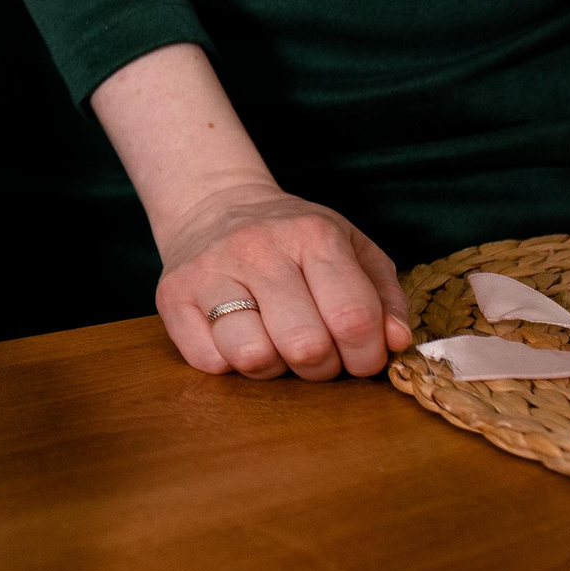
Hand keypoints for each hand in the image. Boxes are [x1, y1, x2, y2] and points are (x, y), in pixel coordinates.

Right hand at [151, 184, 413, 380]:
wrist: (213, 204)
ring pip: (253, 356)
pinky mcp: (172, 295)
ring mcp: (209, 270)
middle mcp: (258, 248)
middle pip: (306, 346)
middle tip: (316, 353)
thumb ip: (385, 297)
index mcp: (312, 235)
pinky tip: (236, 336)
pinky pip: (209, 362)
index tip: (360, 356)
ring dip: (272, 366)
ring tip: (274, 344)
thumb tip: (397, 343)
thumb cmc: (294, 239)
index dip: (366, 356)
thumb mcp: (352, 248)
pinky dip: (229, 362)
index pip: (353, 318)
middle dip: (321, 367)